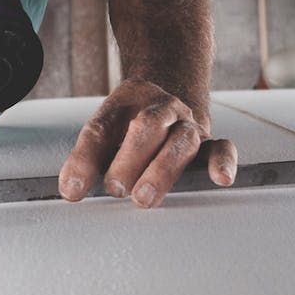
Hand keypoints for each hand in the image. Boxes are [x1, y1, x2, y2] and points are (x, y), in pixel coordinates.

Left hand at [58, 79, 236, 207]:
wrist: (165, 96)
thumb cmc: (130, 124)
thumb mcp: (104, 132)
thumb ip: (87, 159)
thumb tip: (71, 190)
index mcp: (125, 104)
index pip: (102, 130)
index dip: (85, 160)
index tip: (72, 190)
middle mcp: (159, 109)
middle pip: (147, 127)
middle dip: (129, 160)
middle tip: (115, 189)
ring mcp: (186, 124)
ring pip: (181, 141)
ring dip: (162, 170)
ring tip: (144, 198)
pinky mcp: (209, 142)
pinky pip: (222, 147)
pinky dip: (223, 161)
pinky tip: (221, 178)